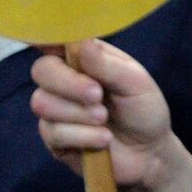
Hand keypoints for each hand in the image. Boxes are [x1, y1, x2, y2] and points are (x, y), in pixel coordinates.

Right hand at [31, 39, 176, 191]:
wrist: (150, 154)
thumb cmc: (143, 109)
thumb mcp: (135, 82)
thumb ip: (106, 64)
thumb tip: (81, 43)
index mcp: (83, 58)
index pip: (53, 40)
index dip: (44, 37)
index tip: (49, 44)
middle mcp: (64, 80)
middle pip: (41, 71)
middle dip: (68, 84)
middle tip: (97, 95)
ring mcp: (56, 111)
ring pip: (42, 103)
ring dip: (78, 113)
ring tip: (104, 119)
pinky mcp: (55, 140)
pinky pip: (53, 133)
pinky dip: (82, 136)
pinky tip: (103, 139)